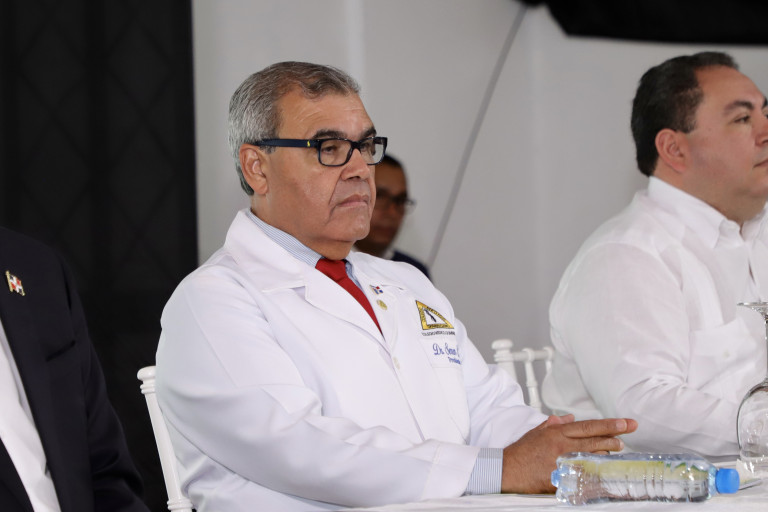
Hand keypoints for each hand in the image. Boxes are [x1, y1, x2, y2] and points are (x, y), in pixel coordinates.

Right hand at [500, 415, 637, 493]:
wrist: (508, 470)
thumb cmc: (522, 451)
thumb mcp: (537, 432)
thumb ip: (555, 424)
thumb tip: (571, 418)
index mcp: (557, 433)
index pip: (588, 426)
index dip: (609, 425)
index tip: (625, 424)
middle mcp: (562, 446)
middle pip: (595, 442)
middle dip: (613, 440)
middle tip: (623, 441)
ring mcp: (562, 463)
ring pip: (593, 458)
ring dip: (606, 457)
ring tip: (614, 455)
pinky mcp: (561, 479)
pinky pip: (583, 477)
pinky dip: (595, 475)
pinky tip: (603, 474)